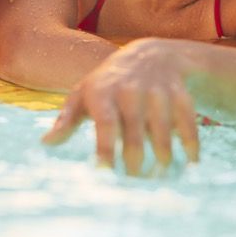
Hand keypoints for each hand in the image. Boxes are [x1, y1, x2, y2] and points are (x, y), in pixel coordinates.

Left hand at [42, 38, 200, 172]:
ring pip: (162, 129)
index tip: (105, 173)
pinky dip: (190, 143)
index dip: (106, 149)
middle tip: (134, 181)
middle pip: (135, 132)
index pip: (105, 124)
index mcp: (103, 91)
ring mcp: (157, 90)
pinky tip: (190, 161)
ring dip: (163, 155)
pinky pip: (187, 121)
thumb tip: (45, 144)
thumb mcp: (84, 95)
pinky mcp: (179, 93)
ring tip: (160, 174)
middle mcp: (130, 89)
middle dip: (135, 160)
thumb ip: (66, 120)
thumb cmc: (108, 84)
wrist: (150, 55)